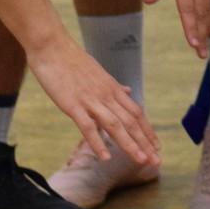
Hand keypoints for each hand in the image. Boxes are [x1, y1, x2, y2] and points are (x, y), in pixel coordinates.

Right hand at [25, 35, 159, 164]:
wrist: (52, 47)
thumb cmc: (72, 61)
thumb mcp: (99, 73)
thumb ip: (113, 86)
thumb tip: (127, 91)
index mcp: (113, 89)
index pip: (137, 113)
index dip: (148, 131)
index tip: (157, 146)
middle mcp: (107, 95)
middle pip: (131, 122)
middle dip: (145, 142)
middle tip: (156, 161)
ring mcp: (91, 100)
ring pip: (116, 125)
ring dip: (129, 144)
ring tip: (141, 160)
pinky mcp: (73, 104)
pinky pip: (88, 126)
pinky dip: (98, 142)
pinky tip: (106, 157)